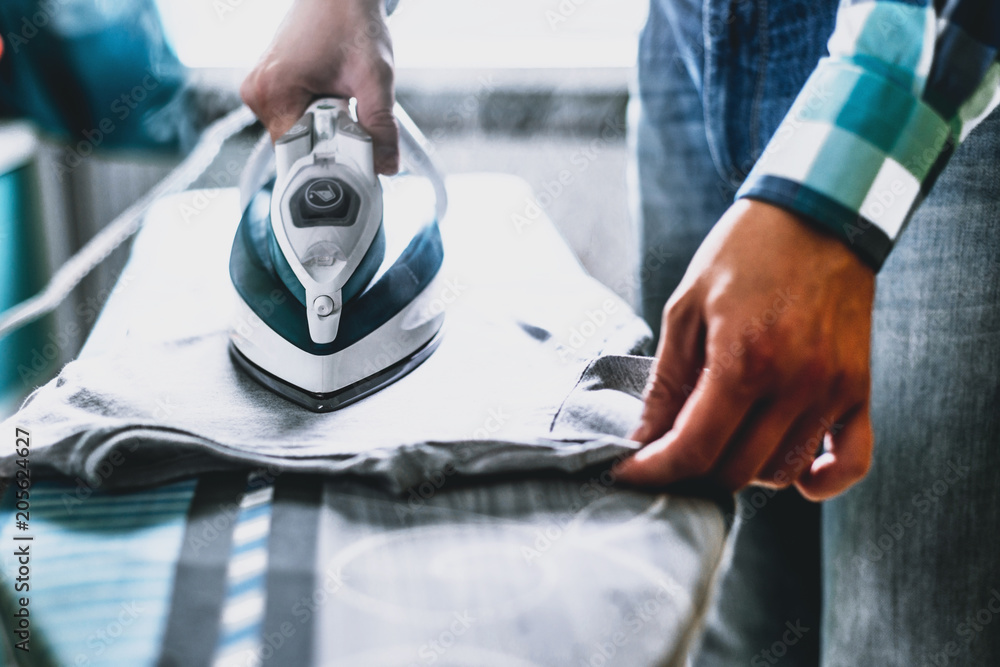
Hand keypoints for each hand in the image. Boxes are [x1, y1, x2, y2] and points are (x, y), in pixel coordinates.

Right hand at [240, 0, 398, 173]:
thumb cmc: (351, 22)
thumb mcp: (374, 77)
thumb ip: (380, 124)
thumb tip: (385, 167)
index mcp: (272, 93)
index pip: (299, 155)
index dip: (332, 159)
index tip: (356, 148)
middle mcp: (257, 95)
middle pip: (298, 148)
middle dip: (331, 142)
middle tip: (353, 111)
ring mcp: (259, 91)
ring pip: (299, 135)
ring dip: (326, 128)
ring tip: (341, 95)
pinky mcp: (268, 88)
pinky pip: (295, 119)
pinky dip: (318, 116)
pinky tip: (332, 93)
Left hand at [616, 199, 875, 499]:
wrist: (817, 214)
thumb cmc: (743, 254)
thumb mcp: (686, 307)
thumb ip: (667, 381)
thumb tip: (645, 438)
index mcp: (744, 361)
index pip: (694, 449)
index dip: (654, 472)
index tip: (629, 473)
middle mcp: (794, 384)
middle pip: (736, 470)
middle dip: (691, 473)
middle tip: (668, 454)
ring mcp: (831, 390)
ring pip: (783, 471)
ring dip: (744, 471)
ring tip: (719, 443)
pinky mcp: (858, 388)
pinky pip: (853, 461)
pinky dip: (822, 481)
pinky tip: (795, 475)